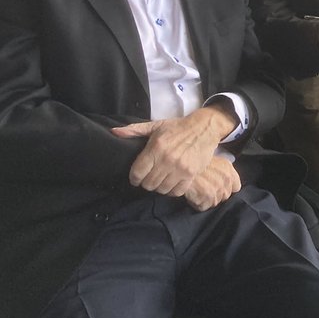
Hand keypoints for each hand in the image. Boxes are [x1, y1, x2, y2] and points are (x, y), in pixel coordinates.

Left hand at [112, 106, 236, 195]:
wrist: (204, 128)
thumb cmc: (178, 127)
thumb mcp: (156, 125)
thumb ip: (134, 130)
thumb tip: (114, 131)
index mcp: (155, 147)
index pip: (137, 173)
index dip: (134, 178)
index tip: (136, 178)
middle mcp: (166, 159)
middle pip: (148, 184)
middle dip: (146, 182)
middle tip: (149, 178)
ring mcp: (180, 168)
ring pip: (161, 189)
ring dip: (159, 187)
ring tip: (160, 180)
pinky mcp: (191, 174)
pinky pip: (176, 191)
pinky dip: (172, 191)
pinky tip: (171, 184)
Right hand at [183, 156, 240, 210]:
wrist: (180, 164)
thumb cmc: (194, 163)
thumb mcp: (212, 162)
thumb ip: (223, 172)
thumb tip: (226, 185)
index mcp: (228, 169)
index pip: (236, 187)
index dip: (227, 189)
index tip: (220, 189)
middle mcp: (226, 178)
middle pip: (225, 197)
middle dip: (215, 195)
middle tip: (204, 189)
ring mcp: (218, 187)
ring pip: (214, 203)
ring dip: (205, 200)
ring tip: (197, 191)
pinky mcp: (208, 196)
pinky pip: (203, 207)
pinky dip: (196, 203)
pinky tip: (192, 194)